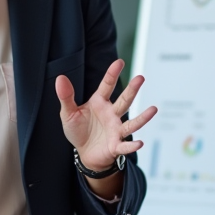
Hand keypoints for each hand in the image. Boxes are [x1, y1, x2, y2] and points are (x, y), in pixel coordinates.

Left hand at [55, 59, 156, 175]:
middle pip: (124, 101)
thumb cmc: (78, 130)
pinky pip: (125, 146)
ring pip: (131, 123)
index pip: (107, 86)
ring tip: (153, 109)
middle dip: (132, 90)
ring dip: (142, 117)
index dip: (112, 74)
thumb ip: (66, 96)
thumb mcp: (68, 113)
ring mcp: (116, 129)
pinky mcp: (115, 145)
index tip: (120, 62)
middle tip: (141, 77)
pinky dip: (132, 146)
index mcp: (99, 103)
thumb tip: (60, 78)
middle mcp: (111, 114)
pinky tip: (139, 143)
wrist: (84, 153)